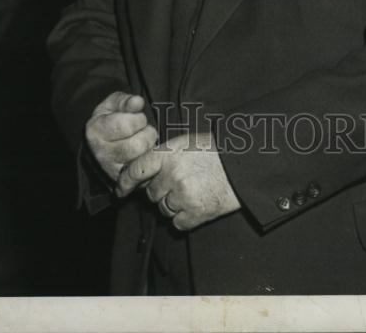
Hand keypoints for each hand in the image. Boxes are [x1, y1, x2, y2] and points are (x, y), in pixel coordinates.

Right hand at [84, 91, 157, 193]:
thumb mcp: (114, 104)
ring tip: (143, 141)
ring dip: (149, 147)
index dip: (139, 119)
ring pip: (142, 159)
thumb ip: (125, 100)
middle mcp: (101, 153)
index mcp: (96, 130)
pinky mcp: (122, 182)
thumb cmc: (111, 118)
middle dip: (147, 133)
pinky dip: (148, 162)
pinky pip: (144, 173)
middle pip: (138, 145)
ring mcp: (110, 170)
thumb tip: (137, 102)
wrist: (102, 142)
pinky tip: (144, 154)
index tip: (137, 117)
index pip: (127, 126)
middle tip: (143, 130)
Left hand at [123, 131, 240, 229]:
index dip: (126, 181)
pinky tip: (198, 202)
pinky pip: (177, 222)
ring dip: (173, 204)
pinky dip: (184, 217)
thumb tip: (143, 175)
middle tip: (180, 182)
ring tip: (193, 190)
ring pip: (163, 209)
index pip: (136, 169)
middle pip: (151, 193)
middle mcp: (172, 175)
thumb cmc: (215, 151)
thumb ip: (163, 156)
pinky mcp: (194, 213)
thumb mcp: (185, 143)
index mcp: (168, 154)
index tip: (122, 189)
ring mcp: (183, 195)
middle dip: (161, 191)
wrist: (243, 166)